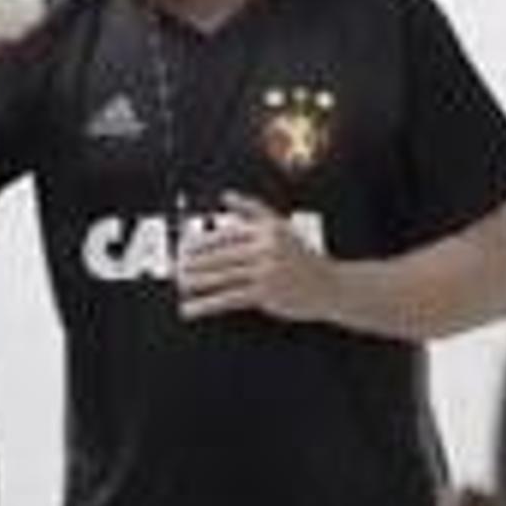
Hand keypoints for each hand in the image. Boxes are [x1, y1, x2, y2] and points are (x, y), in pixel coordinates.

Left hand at [175, 196, 338, 323]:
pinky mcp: (265, 294)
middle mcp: (265, 247)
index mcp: (266, 228)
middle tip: (175, 267)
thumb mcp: (281, 227)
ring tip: (180, 285)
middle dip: (194, 263)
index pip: (226, 234)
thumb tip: (225, 195)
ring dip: (197, 282)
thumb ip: (252, 209)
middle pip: (219, 255)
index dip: (201, 242)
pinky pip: (228, 299)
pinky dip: (207, 305)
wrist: (330, 285)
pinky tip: (191, 309)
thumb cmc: (302, 256)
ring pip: (221, 276)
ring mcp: (265, 271)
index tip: (183, 248)